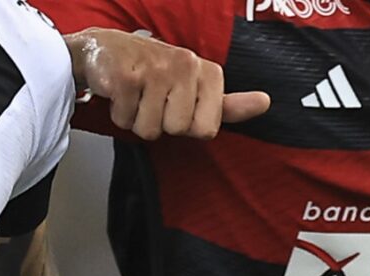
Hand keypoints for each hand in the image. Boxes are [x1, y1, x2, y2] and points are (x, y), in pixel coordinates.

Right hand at [65, 28, 269, 139]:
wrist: (105, 50)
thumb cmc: (153, 73)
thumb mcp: (194, 88)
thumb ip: (227, 104)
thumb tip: (265, 103)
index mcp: (207, 71)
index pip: (207, 129)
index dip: (187, 126)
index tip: (176, 105)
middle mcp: (185, 65)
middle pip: (178, 131)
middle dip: (160, 124)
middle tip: (152, 101)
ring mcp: (155, 70)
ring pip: (150, 130)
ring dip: (137, 120)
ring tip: (136, 96)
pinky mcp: (126, 78)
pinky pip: (126, 121)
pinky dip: (119, 115)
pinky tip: (120, 93)